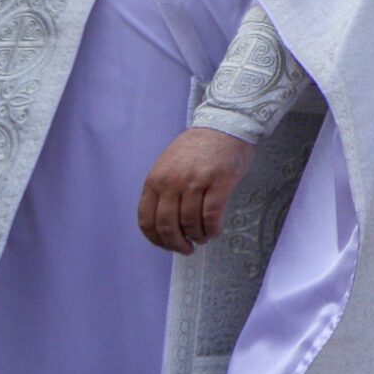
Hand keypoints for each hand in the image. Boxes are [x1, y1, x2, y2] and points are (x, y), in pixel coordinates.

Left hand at [138, 128, 255, 253]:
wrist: (226, 124)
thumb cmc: (199, 147)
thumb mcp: (169, 165)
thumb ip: (163, 189)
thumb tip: (167, 223)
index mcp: (155, 179)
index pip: (147, 220)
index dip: (156, 239)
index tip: (166, 245)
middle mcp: (172, 182)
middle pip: (168, 226)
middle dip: (176, 244)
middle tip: (186, 249)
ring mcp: (195, 182)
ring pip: (190, 223)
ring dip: (197, 236)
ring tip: (203, 238)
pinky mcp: (219, 182)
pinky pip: (212, 215)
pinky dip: (212, 229)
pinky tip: (214, 232)